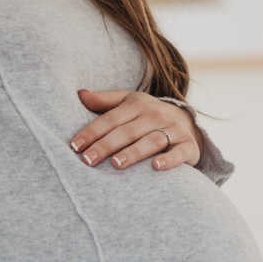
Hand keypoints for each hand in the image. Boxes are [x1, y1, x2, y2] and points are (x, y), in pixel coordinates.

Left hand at [71, 89, 202, 170]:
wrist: (186, 123)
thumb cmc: (146, 115)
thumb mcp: (127, 103)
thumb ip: (104, 101)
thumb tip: (80, 94)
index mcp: (137, 105)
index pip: (110, 119)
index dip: (92, 132)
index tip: (74, 146)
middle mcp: (155, 115)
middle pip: (127, 131)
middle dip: (106, 145)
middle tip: (88, 160)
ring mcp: (174, 130)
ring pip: (151, 141)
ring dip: (133, 152)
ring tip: (116, 163)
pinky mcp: (188, 146)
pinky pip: (179, 153)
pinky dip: (169, 160)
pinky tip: (155, 167)